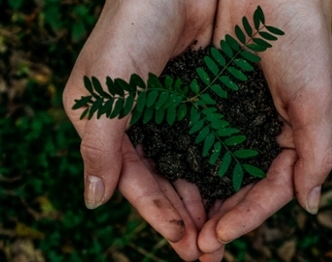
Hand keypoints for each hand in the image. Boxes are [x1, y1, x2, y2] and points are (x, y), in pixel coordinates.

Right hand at [62, 1, 215, 259]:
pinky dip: (223, 169)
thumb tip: (94, 202)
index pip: (134, 181)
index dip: (157, 214)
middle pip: (164, 181)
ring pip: (191, 167)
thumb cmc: (130, 26)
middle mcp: (144, 120)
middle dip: (184, 218)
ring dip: (205, 201)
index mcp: (111, 123)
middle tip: (208, 253)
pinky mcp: (206, 93)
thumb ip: (100, 147)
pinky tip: (236, 190)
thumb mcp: (103, 90)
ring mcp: (176, 108)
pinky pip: (214, 141)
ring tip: (223, 234)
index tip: (182, 244)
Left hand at [196, 1, 331, 259]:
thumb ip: (316, 155)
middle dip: (220, 218)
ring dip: (199, 198)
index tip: (217, 237)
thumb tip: (309, 206)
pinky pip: (195, 138)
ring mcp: (236, 114)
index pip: (271, 189)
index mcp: (294, 136)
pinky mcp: (210, 96)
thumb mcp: (318, 101)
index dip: (247, 217)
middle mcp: (263, 130)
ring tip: (180, 227)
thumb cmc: (303, 40)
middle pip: (240, 186)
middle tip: (195, 247)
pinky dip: (184, 162)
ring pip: (215, 168)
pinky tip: (167, 181)